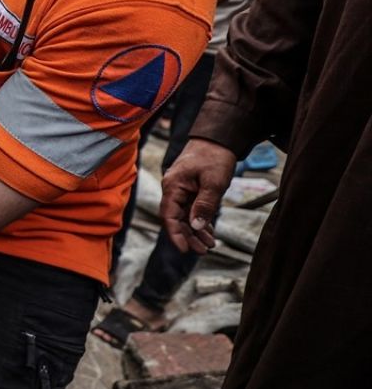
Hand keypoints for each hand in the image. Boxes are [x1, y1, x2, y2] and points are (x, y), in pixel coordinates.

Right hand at [160, 138, 236, 253]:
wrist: (218, 138)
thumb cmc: (214, 157)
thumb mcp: (213, 182)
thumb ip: (204, 205)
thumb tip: (196, 226)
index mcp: (173, 186)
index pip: (169, 215)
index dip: (175, 234)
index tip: (185, 249)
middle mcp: (173, 189)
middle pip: (176, 219)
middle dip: (189, 236)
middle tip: (203, 250)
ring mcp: (182, 190)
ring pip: (185, 216)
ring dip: (196, 231)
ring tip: (210, 244)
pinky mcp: (190, 189)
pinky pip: (191, 209)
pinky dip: (200, 221)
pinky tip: (209, 232)